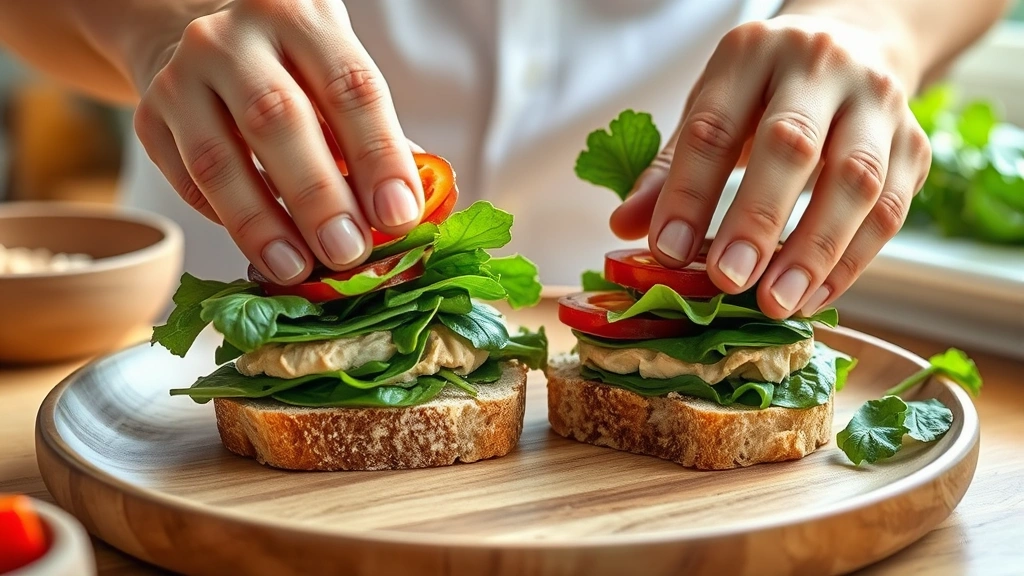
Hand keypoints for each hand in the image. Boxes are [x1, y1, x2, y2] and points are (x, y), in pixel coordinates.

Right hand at [131, 0, 423, 283]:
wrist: (206, 46)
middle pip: (277, 119)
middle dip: (318, 196)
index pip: (349, 86)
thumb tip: (404, 214)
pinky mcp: (148, 118)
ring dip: (263, 225)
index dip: (378, 156)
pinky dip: (229, 221)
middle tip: (349, 252)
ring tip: (298, 269)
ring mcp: (181, 74)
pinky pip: (189, 183)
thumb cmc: (296, 74)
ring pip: (219, 160)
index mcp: (301, 15)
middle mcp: (233, 36)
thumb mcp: (337, 79)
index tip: (398, 216)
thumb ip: (372, 139)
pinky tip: (263, 247)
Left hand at [610, 14, 930, 318]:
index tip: (666, 251)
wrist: (856, 45)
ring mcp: (877, 103)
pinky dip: (853, 260)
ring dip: (814, 251)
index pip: (714, 127)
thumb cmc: (766, 89)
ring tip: (776, 303)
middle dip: (756, 219)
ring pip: (855, 180)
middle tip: (728, 280)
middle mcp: (820, 67)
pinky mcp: (914, 144)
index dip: (689, 193)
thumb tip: (625, 226)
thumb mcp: (711, 107)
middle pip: (791, 145)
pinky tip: (815, 296)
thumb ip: (670, 167)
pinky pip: (890, 209)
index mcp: (752, 53)